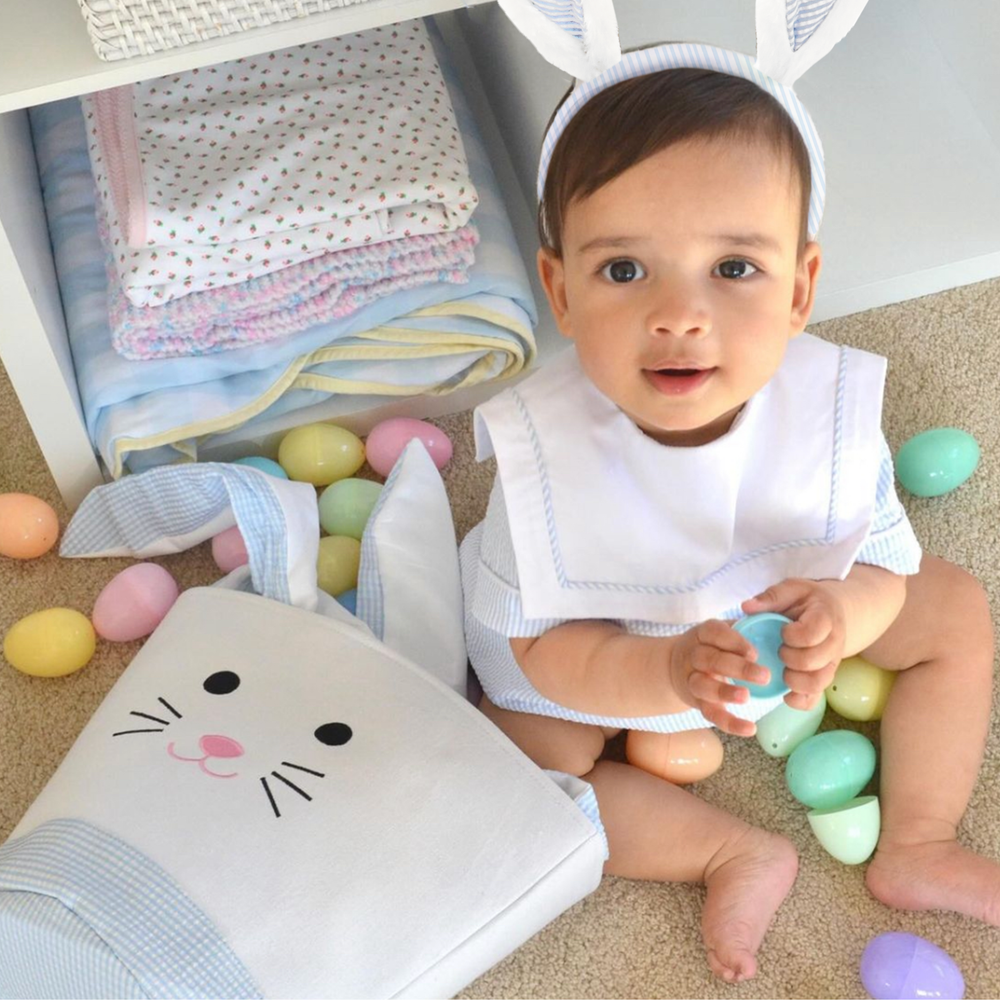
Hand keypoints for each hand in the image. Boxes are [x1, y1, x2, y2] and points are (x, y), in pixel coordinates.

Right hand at [669, 619, 770, 736]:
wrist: (675, 667)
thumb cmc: (711, 646)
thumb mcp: (721, 632)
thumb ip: (744, 629)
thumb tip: (780, 625)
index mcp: (702, 634)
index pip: (715, 633)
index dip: (734, 642)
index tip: (755, 652)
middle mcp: (694, 655)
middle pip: (711, 660)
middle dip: (738, 668)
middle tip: (765, 675)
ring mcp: (692, 680)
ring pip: (703, 686)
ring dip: (724, 692)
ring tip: (746, 697)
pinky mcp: (697, 702)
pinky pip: (711, 714)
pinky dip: (729, 723)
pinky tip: (750, 728)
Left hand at [741, 578, 847, 710]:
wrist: (834, 612)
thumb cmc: (808, 600)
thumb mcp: (792, 589)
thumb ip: (770, 597)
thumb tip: (746, 607)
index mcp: (825, 618)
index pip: (811, 634)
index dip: (791, 636)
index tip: (782, 631)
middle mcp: (833, 643)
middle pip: (811, 661)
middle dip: (788, 658)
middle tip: (780, 649)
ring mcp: (832, 663)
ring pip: (817, 683)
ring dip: (793, 681)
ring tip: (782, 669)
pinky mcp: (825, 677)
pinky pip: (816, 698)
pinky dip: (799, 700)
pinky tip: (785, 694)